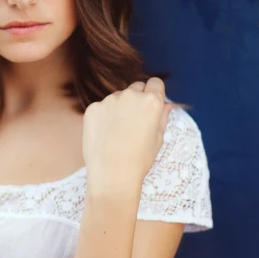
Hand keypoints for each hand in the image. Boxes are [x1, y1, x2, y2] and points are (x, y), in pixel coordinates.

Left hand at [82, 78, 176, 197]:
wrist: (112, 174)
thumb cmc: (139, 159)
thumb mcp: (158, 138)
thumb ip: (162, 116)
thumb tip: (166, 104)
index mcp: (151, 101)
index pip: (155, 83)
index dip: (154, 93)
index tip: (151, 104)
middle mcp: (130, 95)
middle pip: (136, 87)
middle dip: (137, 99)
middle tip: (134, 121)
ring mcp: (109, 101)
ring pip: (117, 98)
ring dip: (119, 107)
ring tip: (118, 133)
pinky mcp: (92, 109)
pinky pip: (101, 107)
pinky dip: (103, 116)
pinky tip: (105, 134)